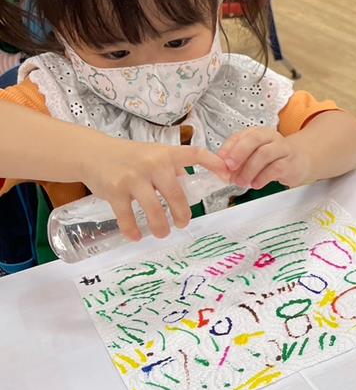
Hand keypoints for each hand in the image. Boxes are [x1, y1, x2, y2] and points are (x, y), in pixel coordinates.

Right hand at [80, 138, 230, 241]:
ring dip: (160, 227)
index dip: (214, 163)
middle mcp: (151, 164)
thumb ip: (172, 167)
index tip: (228, 176)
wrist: (92, 153)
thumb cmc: (129, 156)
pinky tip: (136, 236)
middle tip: (183, 223)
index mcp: (165, 154)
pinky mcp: (115, 192)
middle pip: (176, 195)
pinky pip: (127, 217)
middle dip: (182, 214)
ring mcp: (132, 179)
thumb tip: (192, 183)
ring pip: (155, 210)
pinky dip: (133, 230)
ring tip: (162, 233)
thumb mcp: (153, 154)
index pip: (195, 154)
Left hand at [219, 128, 310, 190]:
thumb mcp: (256, 154)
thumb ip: (239, 160)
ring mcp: (282, 149)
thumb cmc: (275, 158)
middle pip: (254, 140)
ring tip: (241, 182)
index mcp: (259, 133)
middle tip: (230, 168)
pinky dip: (262, 178)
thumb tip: (222, 170)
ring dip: (249, 170)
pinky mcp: (290, 163)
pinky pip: (275, 169)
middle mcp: (271, 137)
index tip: (220, 161)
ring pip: (264, 154)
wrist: (303, 159)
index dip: (229, 148)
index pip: (241, 135)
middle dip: (239, 153)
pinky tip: (256, 184)